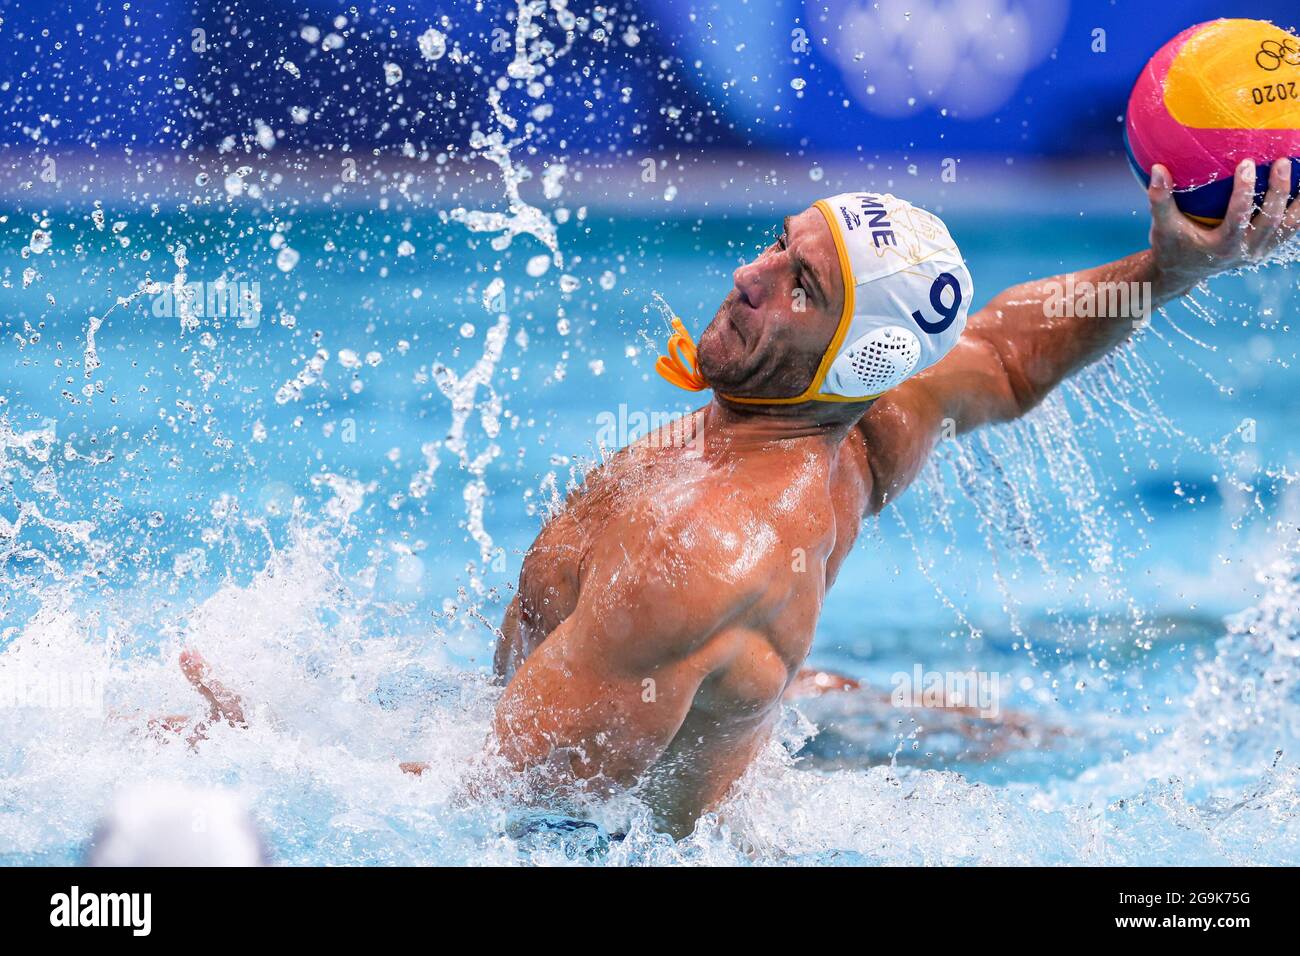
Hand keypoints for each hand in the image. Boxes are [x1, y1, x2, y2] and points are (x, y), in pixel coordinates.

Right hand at [1148, 158, 1297, 299]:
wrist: (1182, 273)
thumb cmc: (1171, 246)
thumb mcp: (1162, 226)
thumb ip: (1160, 198)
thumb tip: (1157, 168)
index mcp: (1221, 246)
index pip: (1238, 217)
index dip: (1245, 191)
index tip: (1247, 163)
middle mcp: (1244, 252)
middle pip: (1270, 221)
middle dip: (1279, 191)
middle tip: (1281, 162)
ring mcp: (1258, 252)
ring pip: (1289, 227)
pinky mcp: (1265, 249)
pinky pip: (1290, 229)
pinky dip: (1299, 211)